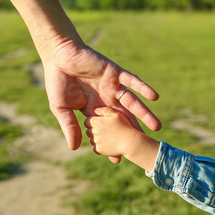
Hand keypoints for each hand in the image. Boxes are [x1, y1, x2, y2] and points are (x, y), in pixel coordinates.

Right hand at [43, 42, 160, 162]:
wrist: (60, 56)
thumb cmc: (57, 82)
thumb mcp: (61, 108)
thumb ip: (69, 126)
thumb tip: (74, 148)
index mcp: (94, 109)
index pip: (108, 129)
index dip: (113, 142)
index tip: (119, 158)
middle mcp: (107, 99)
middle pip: (125, 118)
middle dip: (135, 131)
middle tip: (147, 144)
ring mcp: (113, 86)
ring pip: (132, 102)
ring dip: (144, 114)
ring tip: (156, 126)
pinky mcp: (116, 73)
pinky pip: (132, 81)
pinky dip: (143, 88)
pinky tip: (154, 98)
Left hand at [85, 107, 140, 157]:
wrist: (130, 142)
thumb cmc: (125, 126)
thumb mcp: (117, 114)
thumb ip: (105, 110)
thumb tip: (96, 109)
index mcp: (97, 122)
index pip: (87, 121)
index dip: (92, 122)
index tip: (100, 123)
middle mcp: (94, 131)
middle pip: (88, 131)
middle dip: (94, 131)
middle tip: (104, 131)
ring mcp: (96, 141)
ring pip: (91, 140)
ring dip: (96, 139)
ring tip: (107, 138)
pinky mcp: (99, 150)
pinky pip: (95, 148)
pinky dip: (99, 147)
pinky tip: (107, 144)